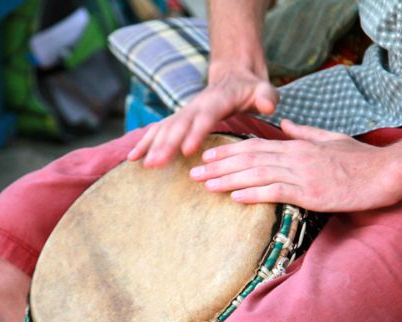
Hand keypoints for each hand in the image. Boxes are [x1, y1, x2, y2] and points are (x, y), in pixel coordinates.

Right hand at [128, 64, 278, 167]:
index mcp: (217, 101)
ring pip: (165, 128)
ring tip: (142, 164)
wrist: (234, 76)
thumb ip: (267, 97)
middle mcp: (196, 106)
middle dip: (165, 145)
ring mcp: (185, 112)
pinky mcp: (179, 120)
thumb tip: (268, 105)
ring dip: (152, 146)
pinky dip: (145, 142)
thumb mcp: (264, 90)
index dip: (194, 133)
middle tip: (155, 164)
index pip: (204, 118)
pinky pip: (159, 130)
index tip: (185, 150)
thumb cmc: (252, 89)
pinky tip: (133, 158)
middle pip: (179, 125)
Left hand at [189, 120, 399, 211]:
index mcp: (298, 146)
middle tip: (194, 172)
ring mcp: (302, 175)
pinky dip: (253, 193)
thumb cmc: (360, 159)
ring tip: (205, 185)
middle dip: (219, 165)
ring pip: (257, 174)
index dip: (228, 151)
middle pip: (249, 159)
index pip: (255, 146)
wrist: (385, 173)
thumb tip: (284, 123)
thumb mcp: (330, 139)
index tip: (208, 156)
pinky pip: (276, 192)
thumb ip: (304, 132)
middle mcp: (295, 157)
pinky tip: (234, 197)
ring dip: (228, 179)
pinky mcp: (311, 193)